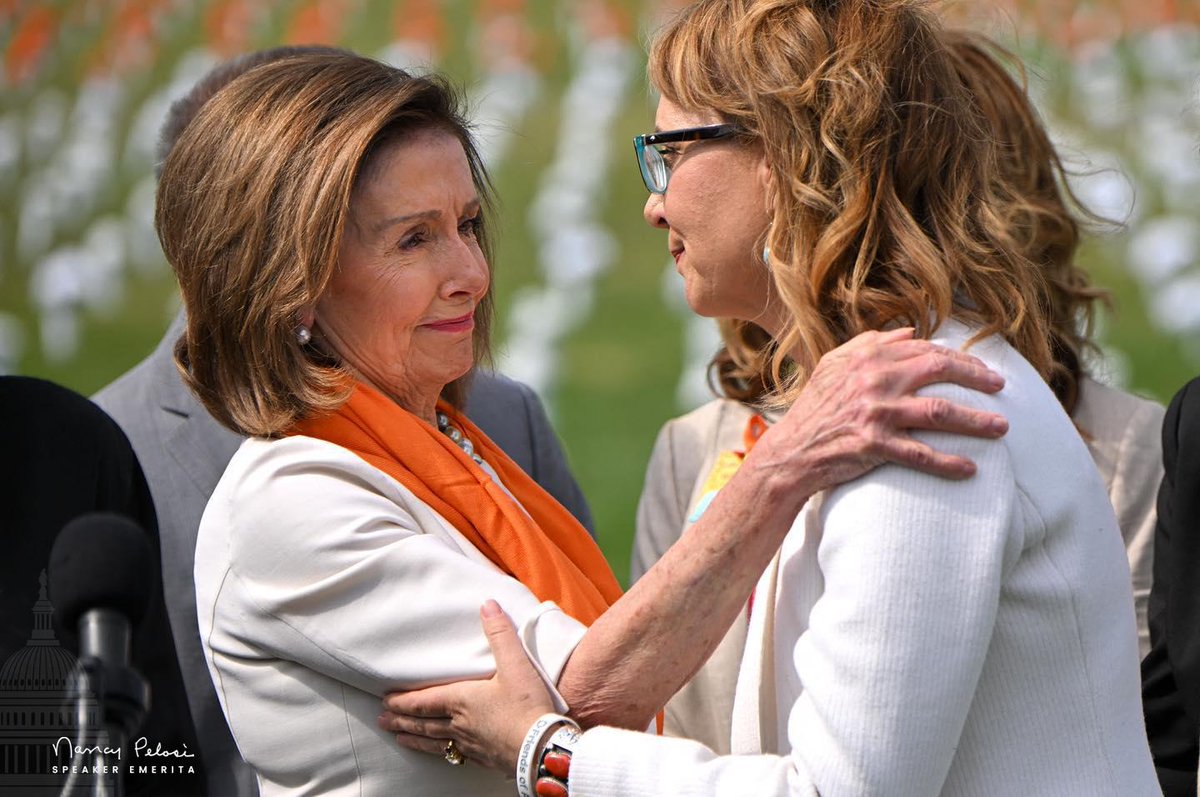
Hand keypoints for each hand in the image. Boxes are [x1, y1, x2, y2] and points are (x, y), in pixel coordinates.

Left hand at [379, 600, 553, 772]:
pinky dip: (442, 754)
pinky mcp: (484, 758)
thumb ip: (500, 634)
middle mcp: (460, 724)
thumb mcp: (515, 664)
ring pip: (435, 742)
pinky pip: (455, 756)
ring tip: (399, 738)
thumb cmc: (526, 705)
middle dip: (402, 720)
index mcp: (462, 700)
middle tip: (382, 721)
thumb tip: (487, 605)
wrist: (542, 747)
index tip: (385, 701)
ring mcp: (471, 744)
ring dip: (415, 738)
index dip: (403, 701)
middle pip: (424, 723)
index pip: (423, 701)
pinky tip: (444, 754)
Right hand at [752, 327, 1008, 498]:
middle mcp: (874, 379)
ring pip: (939, 412)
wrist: (791, 450)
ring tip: (1001, 427)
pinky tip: (970, 469)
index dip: (958, 358)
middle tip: (1001, 388)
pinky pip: (920, 455)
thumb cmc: (816, 406)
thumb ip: (871, 343)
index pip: (924, 349)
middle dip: (977, 378)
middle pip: (939, 370)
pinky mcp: (874, 445)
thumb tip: (910, 332)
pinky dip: (948, 463)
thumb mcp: (835, 364)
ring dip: (976, 420)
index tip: (981, 370)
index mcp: (867, 356)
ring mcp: (875, 413)